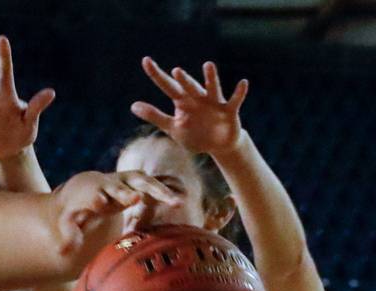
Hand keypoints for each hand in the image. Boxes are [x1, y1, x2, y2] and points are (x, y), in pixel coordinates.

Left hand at [52, 170, 179, 259]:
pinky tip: (179, 202)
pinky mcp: (138, 184)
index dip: (98, 199)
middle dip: (125, 192)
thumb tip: (62, 252)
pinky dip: (166, 192)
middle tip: (134, 199)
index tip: (101, 203)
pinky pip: (154, 186)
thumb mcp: (68, 220)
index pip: (95, 195)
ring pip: (142, 182)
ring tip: (175, 202)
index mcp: (92, 193)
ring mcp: (126, 182)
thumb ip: (68, 235)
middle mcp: (110, 184)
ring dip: (157, 190)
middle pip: (119, 186)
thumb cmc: (77, 207)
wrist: (85, 185)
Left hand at [132, 58, 247, 155]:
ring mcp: (214, 104)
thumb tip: (133, 105)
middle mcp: (198, 99)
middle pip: (189, 88)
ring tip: (207, 65)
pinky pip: (235, 100)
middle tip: (174, 71)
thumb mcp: (172, 127)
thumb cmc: (194, 133)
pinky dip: (239, 93)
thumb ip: (154, 115)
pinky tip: (242, 83)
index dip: (156, 75)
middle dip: (183, 80)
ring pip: (212, 89)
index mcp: (183, 102)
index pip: (167, 86)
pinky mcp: (229, 112)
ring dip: (210, 78)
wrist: (218, 145)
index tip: (145, 61)